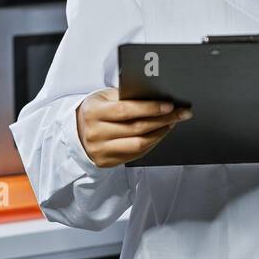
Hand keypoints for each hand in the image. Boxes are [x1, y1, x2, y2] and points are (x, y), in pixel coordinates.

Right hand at [76, 88, 192, 167]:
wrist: (77, 131)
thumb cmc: (96, 110)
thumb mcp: (105, 97)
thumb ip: (126, 97)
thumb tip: (156, 96)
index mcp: (94, 112)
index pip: (126, 111)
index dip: (150, 108)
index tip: (170, 105)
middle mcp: (96, 133)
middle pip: (137, 128)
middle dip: (164, 120)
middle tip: (182, 113)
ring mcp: (101, 150)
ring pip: (139, 144)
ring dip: (161, 133)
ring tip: (173, 123)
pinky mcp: (107, 162)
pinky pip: (136, 154)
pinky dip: (152, 143)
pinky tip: (161, 133)